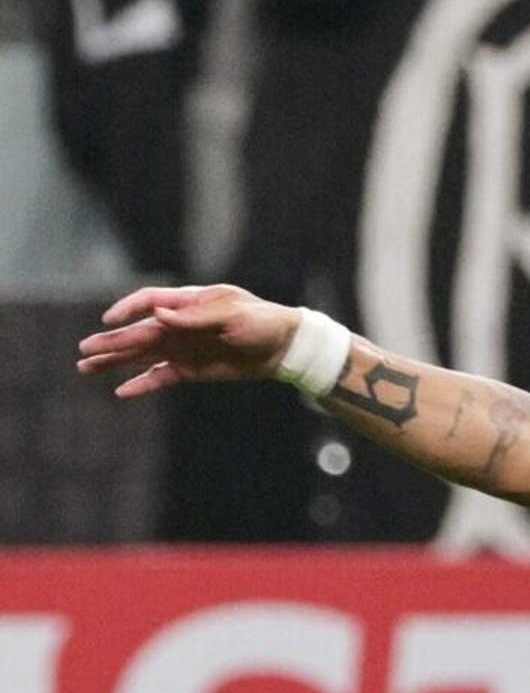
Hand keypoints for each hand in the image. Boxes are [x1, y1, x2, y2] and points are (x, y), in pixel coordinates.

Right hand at [76, 283, 301, 396]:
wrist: (283, 348)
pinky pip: (159, 377)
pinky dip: (141, 383)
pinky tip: (121, 391)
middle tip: (84, 350)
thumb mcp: (233, 314)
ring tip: (86, 367)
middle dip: (111, 342)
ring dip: (114, 361)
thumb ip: (196, 316)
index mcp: (188, 303)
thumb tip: (160, 314)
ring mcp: (181, 348)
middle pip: (137, 332)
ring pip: (140, 355)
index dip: (128, 309)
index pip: (149, 302)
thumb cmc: (261, 322)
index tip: (111, 319)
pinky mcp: (189, 369)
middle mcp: (178, 325)